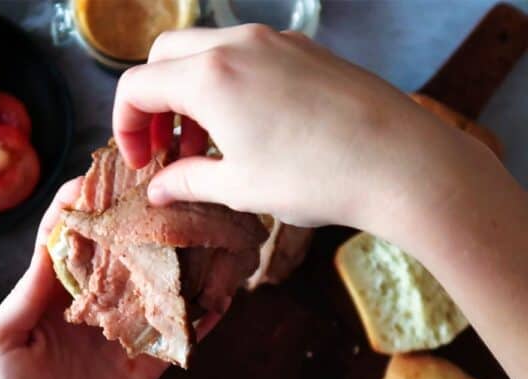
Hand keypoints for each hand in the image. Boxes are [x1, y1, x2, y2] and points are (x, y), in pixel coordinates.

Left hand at [0, 179, 219, 378]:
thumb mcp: (3, 341)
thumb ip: (29, 292)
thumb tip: (54, 241)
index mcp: (50, 295)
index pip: (67, 238)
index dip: (80, 206)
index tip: (98, 176)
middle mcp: (90, 305)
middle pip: (117, 254)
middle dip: (136, 222)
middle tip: (162, 191)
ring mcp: (121, 333)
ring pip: (153, 288)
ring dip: (176, 264)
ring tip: (203, 233)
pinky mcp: (146, 364)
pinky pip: (176, 335)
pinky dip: (199, 317)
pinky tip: (221, 296)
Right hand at [115, 25, 527, 378]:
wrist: (402, 163)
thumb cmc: (315, 178)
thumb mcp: (239, 188)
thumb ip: (188, 182)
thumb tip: (158, 189)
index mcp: (209, 77)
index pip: (136, 86)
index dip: (125, 127)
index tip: (141, 163)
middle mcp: (238, 44)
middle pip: (165, 56)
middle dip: (153, 101)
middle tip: (166, 147)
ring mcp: (275, 41)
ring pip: (207, 51)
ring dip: (191, 92)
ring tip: (208, 144)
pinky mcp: (305, 50)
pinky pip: (247, 54)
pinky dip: (228, 83)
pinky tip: (248, 126)